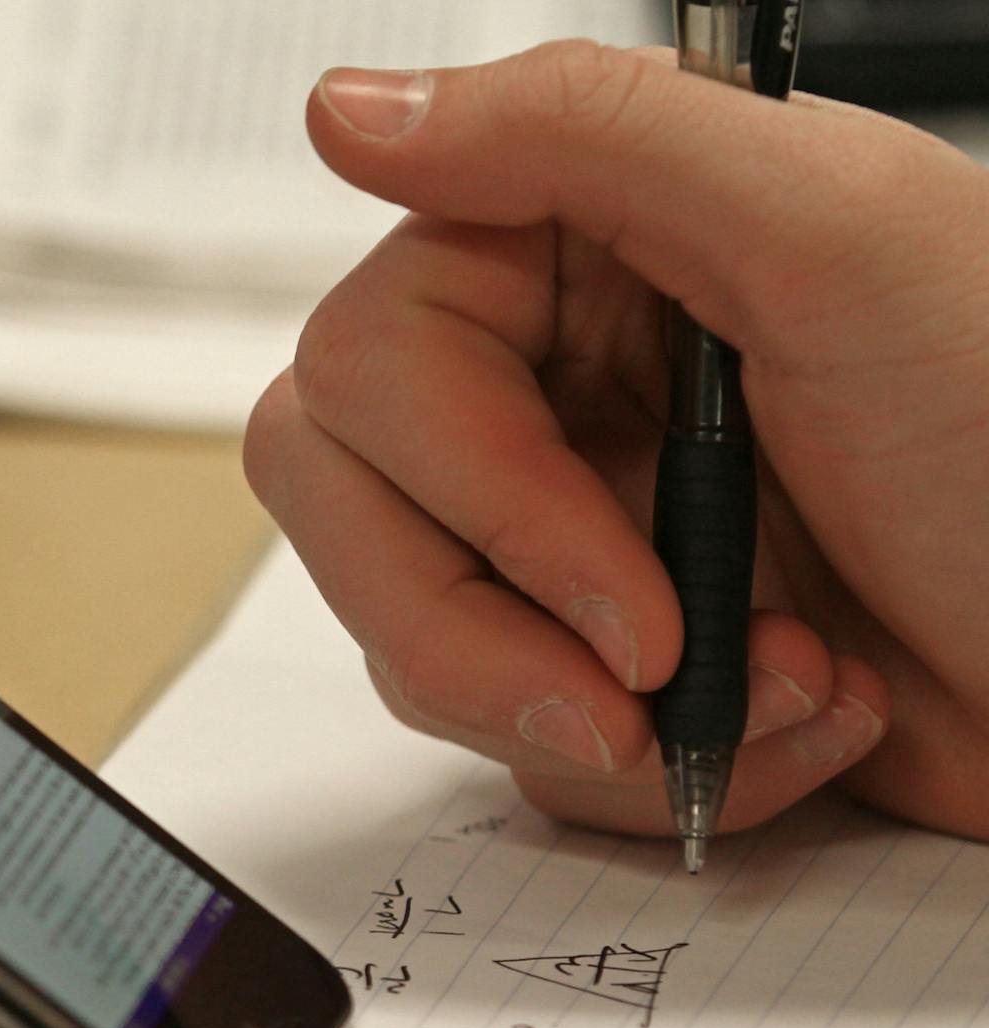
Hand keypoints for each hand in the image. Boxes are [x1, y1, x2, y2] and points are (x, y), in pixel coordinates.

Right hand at [247, 43, 988, 837]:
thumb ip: (581, 131)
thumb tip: (347, 107)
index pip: (372, 363)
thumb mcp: (836, 239)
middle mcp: (550, 383)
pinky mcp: (598, 659)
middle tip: (638, 682)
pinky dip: (662, 768)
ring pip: (410, 640)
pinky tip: (795, 719)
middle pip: (344, 508)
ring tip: (773, 687)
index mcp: (579, 251)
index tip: (619, 584)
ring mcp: (566, 529)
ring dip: (593, 713)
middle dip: (479, 631)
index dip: (472, 493)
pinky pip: (511, 741)